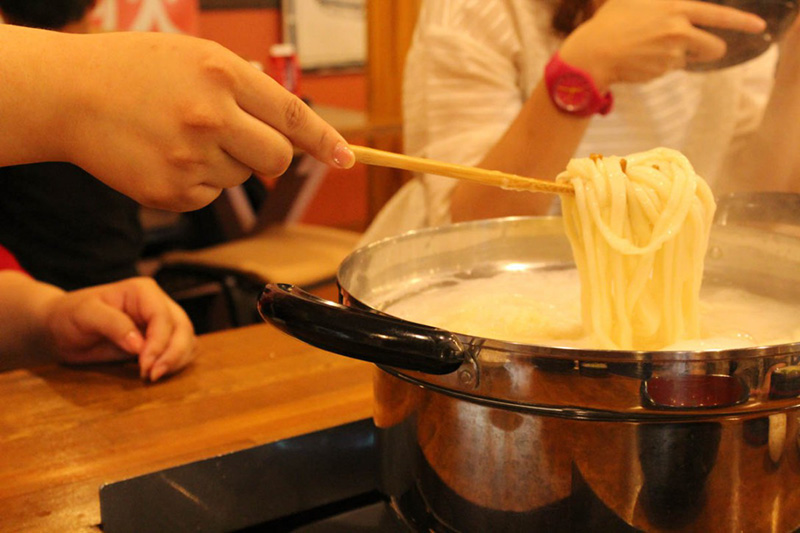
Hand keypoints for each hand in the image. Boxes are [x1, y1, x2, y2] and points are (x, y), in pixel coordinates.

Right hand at [14, 27, 354, 210]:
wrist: (69, 95)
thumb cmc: (135, 71)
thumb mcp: (195, 57)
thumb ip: (246, 88)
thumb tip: (290, 130)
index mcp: (221, 74)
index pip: (291, 116)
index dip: (323, 141)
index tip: (347, 160)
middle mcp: (210, 117)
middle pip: (277, 158)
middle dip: (268, 154)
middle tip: (235, 137)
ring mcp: (190, 159)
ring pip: (242, 177)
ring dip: (225, 162)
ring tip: (180, 137)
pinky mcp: (172, 193)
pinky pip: (211, 196)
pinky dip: (198, 181)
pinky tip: (166, 157)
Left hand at [44, 277, 195, 380]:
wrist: (61, 328)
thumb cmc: (69, 316)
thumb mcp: (85, 315)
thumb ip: (113, 325)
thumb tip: (139, 345)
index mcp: (143, 292)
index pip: (163, 317)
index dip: (159, 343)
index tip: (143, 366)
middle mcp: (158, 304)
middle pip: (183, 328)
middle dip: (172, 354)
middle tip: (152, 376)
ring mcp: (162, 322)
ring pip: (187, 340)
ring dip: (177, 361)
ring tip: (153, 376)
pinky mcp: (161, 340)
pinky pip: (182, 350)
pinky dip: (176, 364)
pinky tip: (156, 372)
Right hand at [559, 0, 766, 88]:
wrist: (592, 53)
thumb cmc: (610, 22)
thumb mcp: (635, 0)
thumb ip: (659, 2)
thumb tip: (677, 9)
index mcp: (676, 9)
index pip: (719, 16)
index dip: (743, 22)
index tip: (759, 27)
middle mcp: (678, 31)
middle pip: (713, 47)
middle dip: (709, 50)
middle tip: (694, 49)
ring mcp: (671, 54)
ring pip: (686, 59)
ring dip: (675, 57)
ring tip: (649, 49)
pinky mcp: (661, 72)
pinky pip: (668, 70)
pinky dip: (657, 66)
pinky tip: (639, 59)